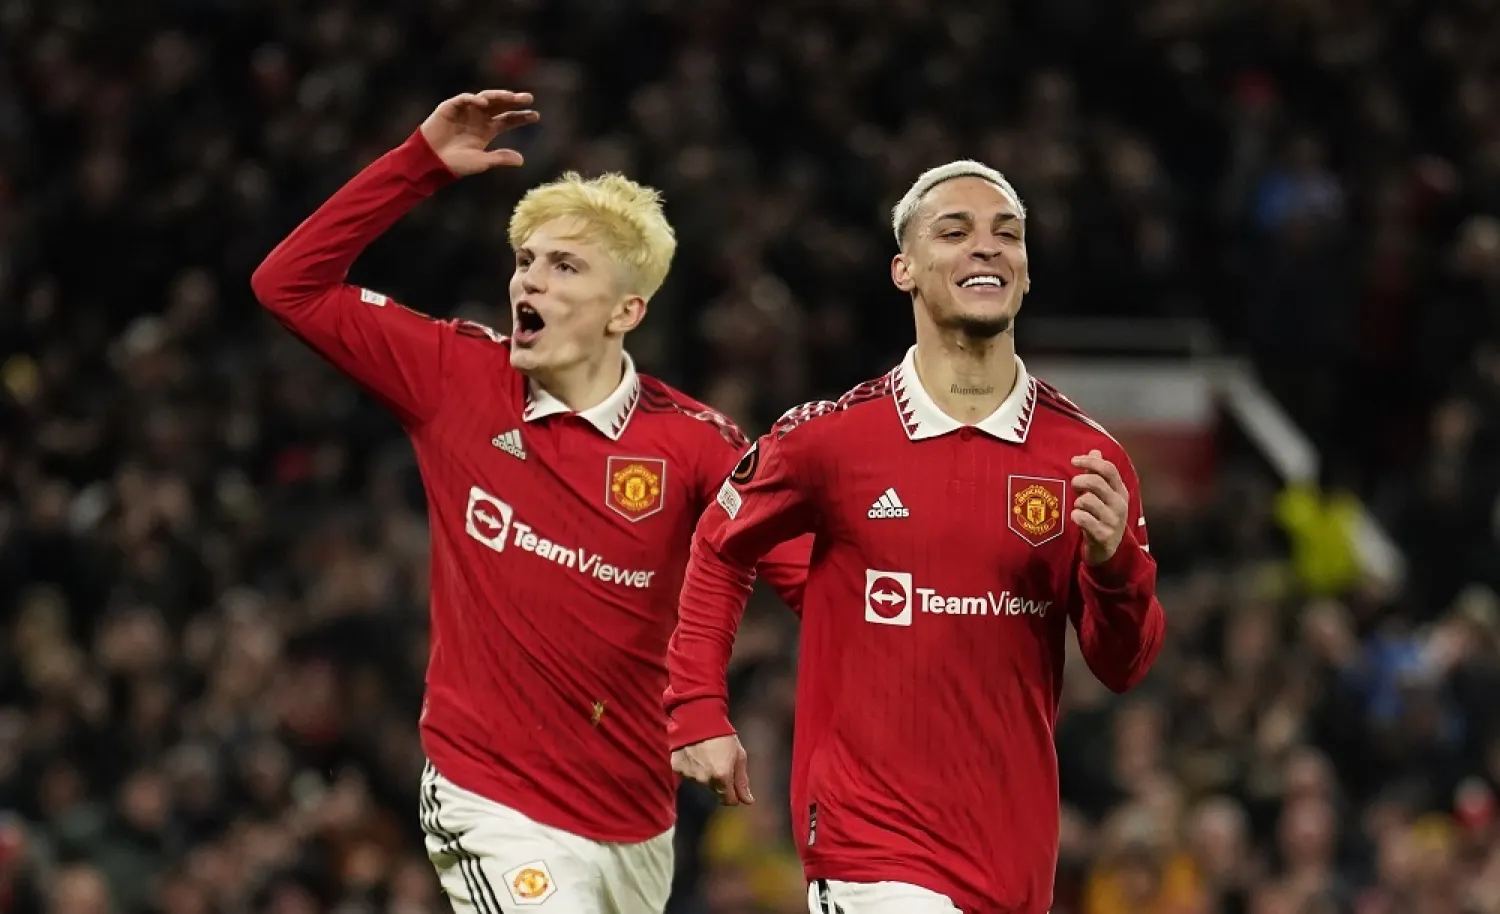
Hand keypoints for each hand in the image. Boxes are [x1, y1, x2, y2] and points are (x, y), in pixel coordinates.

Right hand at [419, 90, 539, 176]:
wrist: (430, 162)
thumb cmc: (455, 164)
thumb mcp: (481, 162)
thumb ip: (500, 158)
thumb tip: (522, 160)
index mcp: (487, 130)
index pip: (508, 119)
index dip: (521, 116)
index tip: (536, 115)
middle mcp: (478, 118)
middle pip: (499, 105)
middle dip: (513, 101)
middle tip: (528, 98)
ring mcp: (465, 111)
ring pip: (484, 98)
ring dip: (497, 96)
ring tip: (509, 97)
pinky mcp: (449, 108)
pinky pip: (463, 100)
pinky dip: (473, 99)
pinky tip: (483, 102)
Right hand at [672, 734, 753, 805]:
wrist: (697, 716)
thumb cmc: (722, 734)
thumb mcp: (739, 755)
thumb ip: (742, 781)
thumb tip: (748, 801)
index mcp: (722, 777)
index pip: (729, 800)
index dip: (734, 794)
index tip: (734, 785)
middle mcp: (705, 779)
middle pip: (715, 790)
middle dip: (720, 780)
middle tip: (720, 759)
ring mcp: (690, 775)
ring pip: (701, 782)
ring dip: (705, 772)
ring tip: (706, 752)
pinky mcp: (678, 768)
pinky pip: (688, 773)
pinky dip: (692, 766)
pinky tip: (694, 752)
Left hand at [1070, 449, 1128, 564]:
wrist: (1108, 550)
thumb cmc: (1102, 517)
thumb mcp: (1105, 495)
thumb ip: (1099, 474)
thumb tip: (1095, 451)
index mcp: (1120, 491)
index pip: (1108, 469)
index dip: (1090, 462)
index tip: (1074, 460)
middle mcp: (1119, 504)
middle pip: (1096, 482)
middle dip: (1079, 481)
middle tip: (1075, 486)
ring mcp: (1113, 521)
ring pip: (1087, 500)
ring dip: (1078, 502)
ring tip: (1080, 508)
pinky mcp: (1103, 535)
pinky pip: (1082, 518)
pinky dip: (1075, 516)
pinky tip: (1077, 518)